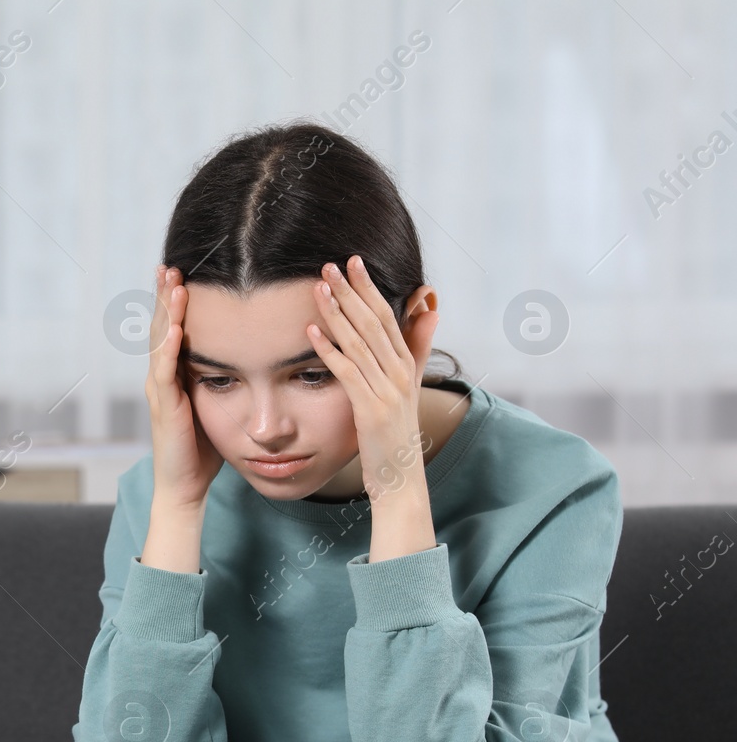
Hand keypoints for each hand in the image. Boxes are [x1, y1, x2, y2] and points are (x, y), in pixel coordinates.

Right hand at [146, 265, 224, 510]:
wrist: (184, 484)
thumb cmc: (202, 449)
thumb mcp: (216, 405)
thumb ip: (223, 380)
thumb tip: (247, 358)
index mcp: (174, 375)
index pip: (172, 329)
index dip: (174, 302)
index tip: (182, 272)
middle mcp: (161, 377)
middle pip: (160, 326)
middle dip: (164, 295)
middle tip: (168, 264)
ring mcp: (160, 390)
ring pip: (160, 342)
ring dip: (166, 312)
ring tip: (172, 284)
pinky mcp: (165, 406)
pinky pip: (166, 371)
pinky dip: (169, 348)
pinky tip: (175, 328)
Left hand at [305, 256, 431, 502]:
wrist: (401, 479)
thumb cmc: (396, 435)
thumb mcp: (410, 387)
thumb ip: (418, 349)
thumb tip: (430, 311)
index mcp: (407, 365)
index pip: (388, 317)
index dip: (370, 289)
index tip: (352, 263)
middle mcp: (400, 373)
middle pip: (374, 323)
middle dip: (352, 291)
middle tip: (331, 264)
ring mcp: (388, 391)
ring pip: (359, 343)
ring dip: (337, 313)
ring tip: (318, 288)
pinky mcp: (372, 410)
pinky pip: (348, 373)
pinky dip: (329, 350)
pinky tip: (311, 332)